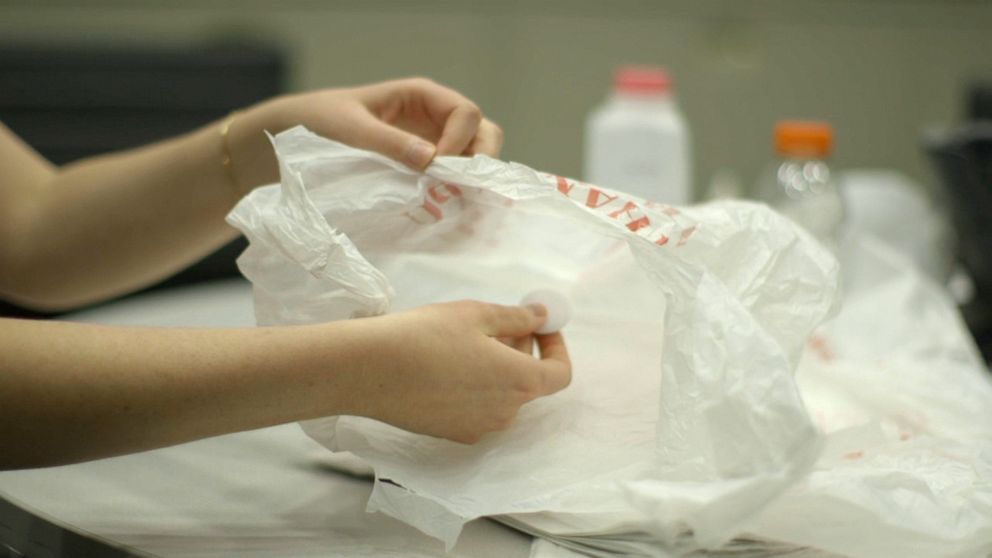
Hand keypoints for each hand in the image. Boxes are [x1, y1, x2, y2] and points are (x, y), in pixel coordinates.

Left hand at [230, 78, 503, 190]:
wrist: (296, 137)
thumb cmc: (319, 122)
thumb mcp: (351, 129)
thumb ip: (389, 142)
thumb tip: (432, 160)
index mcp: (421, 95)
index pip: (465, 114)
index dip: (461, 141)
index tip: (437, 168)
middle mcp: (435, 118)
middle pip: (483, 134)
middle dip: (479, 162)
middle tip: (458, 190)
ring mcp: (433, 143)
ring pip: (474, 159)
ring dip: (470, 182)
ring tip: (452, 205)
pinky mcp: (424, 169)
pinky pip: (454, 178)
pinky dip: (456, 194)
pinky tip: (444, 212)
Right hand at [353, 301, 570, 443]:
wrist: (370, 371)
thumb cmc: (426, 335)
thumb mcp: (477, 314)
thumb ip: (517, 318)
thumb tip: (542, 316)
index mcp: (519, 382)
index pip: (560, 373)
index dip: (556, 347)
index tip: (540, 326)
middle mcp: (505, 412)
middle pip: (529, 383)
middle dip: (523, 352)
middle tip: (500, 324)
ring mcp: (478, 428)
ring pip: (502, 396)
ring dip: (499, 370)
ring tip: (469, 342)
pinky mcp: (452, 433)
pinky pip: (477, 409)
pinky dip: (476, 388)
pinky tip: (447, 366)